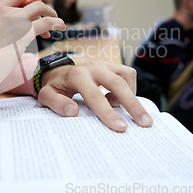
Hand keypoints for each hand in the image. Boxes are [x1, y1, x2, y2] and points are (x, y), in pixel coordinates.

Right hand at [0, 0, 65, 93]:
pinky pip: (46, 22)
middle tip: (48, 20)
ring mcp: (14, 20)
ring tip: (59, 25)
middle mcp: (4, 11)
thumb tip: (10, 37)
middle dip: (43, 9)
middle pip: (31, 1)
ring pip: (41, 8)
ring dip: (52, 15)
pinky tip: (61, 28)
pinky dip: (56, 23)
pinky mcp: (23, 33)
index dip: (30, 3)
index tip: (34, 14)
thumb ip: (0, 30)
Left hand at [38, 62, 152, 131]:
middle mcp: (93, 67)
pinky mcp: (111, 66)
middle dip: (133, 105)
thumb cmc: (54, 87)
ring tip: (118, 109)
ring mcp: (104, 64)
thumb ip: (56, 104)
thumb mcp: (46, 96)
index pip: (95, 96)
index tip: (121, 128)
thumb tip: (73, 112)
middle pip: (118, 84)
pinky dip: (128, 89)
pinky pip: (128, 75)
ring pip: (127, 77)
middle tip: (145, 124)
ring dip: (130, 96)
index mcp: (77, 75)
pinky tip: (114, 99)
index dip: (108, 113)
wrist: (57, 73)